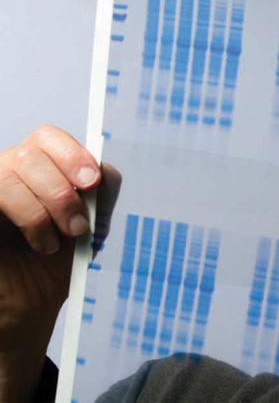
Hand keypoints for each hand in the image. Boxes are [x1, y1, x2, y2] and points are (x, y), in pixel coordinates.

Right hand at [0, 125, 120, 401]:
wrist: (28, 306)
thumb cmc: (57, 263)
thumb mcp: (89, 227)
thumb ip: (99, 197)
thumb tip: (104, 172)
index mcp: (39, 168)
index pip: (47, 137)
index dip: (71, 154)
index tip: (92, 182)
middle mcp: (9, 173)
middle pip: (30, 152)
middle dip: (61, 192)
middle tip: (78, 227)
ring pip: (8, 171)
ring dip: (39, 210)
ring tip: (52, 243)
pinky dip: (24, 215)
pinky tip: (36, 243)